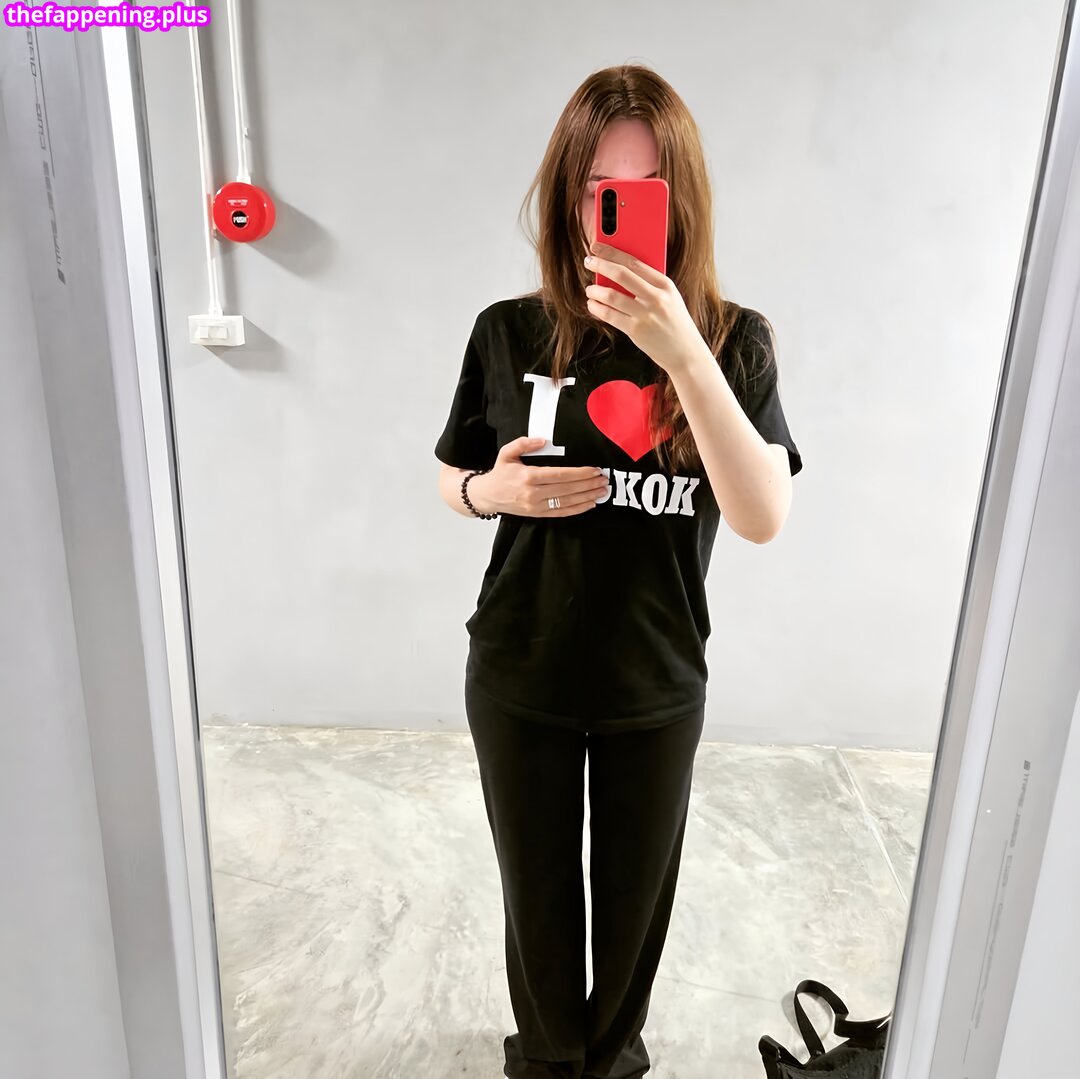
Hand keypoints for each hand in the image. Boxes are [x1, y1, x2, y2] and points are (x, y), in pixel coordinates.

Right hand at [474, 436, 609, 516]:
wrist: (488, 496)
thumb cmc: (500, 473)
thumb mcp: (507, 452)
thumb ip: (524, 443)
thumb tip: (543, 440)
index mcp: (528, 476)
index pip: (560, 475)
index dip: (579, 473)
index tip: (594, 470)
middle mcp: (533, 493)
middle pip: (567, 489)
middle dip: (588, 485)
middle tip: (604, 480)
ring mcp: (536, 506)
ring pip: (567, 503)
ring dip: (587, 497)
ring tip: (602, 491)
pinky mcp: (538, 514)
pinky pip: (561, 513)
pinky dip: (577, 509)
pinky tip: (590, 503)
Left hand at [583, 241, 705, 374]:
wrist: (685, 352)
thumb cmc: (674, 323)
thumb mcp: (669, 298)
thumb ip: (649, 284)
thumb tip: (617, 271)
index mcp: (665, 285)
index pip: (634, 262)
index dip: (612, 252)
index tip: (598, 247)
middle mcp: (656, 298)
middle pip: (621, 274)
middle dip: (600, 265)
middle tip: (588, 261)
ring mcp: (646, 315)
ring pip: (612, 296)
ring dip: (595, 290)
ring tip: (589, 289)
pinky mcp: (636, 331)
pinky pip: (609, 315)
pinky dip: (596, 308)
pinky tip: (592, 305)